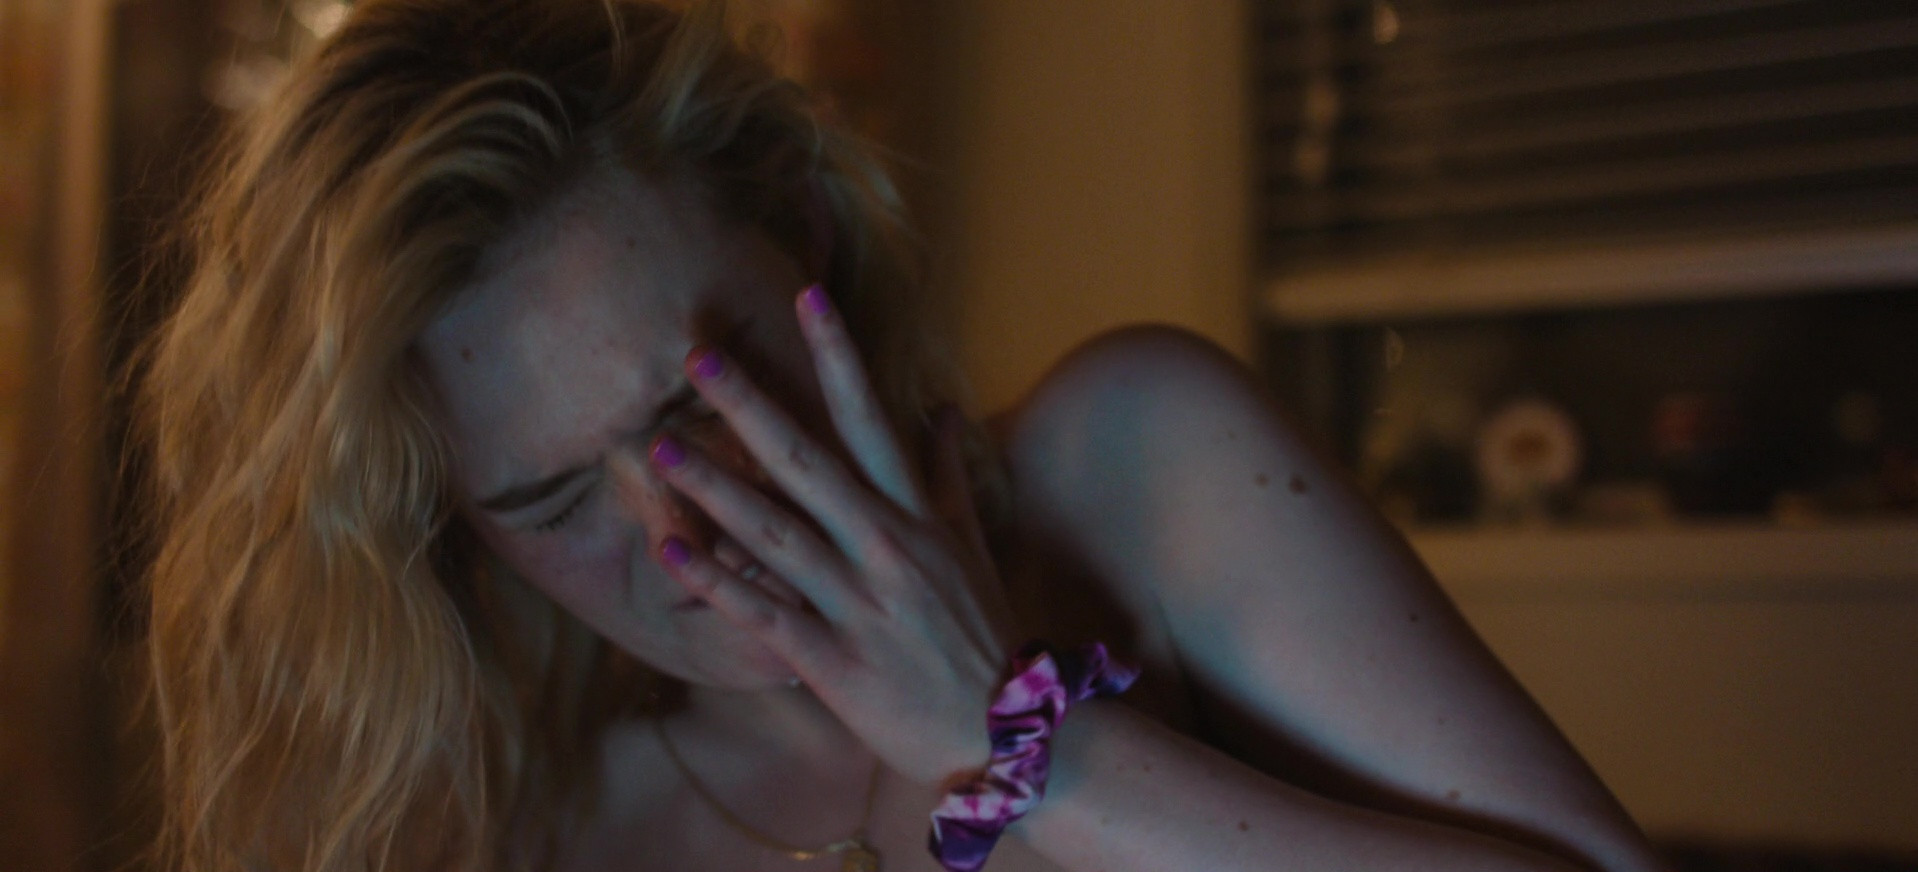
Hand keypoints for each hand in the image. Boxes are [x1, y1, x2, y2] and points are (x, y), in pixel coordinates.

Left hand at [644, 283, 1014, 785]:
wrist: (1008, 729)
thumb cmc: (984, 632)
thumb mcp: (971, 544)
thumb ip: (944, 475)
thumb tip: (938, 408)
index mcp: (914, 514)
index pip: (870, 417)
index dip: (838, 355)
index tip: (807, 295)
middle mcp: (884, 546)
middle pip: (807, 461)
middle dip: (751, 405)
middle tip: (698, 354)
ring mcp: (857, 603)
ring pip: (776, 533)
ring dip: (715, 488)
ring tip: (660, 447)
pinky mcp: (833, 660)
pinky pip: (765, 614)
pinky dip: (717, 584)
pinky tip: (671, 554)